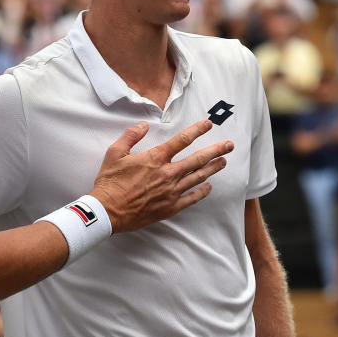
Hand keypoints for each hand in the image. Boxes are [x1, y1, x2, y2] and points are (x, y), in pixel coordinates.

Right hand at [90, 120, 231, 232]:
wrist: (108, 211)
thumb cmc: (110, 182)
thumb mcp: (114, 153)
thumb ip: (130, 136)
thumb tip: (143, 125)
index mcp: (155, 158)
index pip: (182, 140)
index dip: (197, 130)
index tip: (208, 124)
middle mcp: (168, 173)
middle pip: (198, 159)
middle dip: (216, 150)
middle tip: (229, 145)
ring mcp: (171, 191)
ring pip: (198, 177)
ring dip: (213, 168)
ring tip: (224, 162)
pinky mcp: (170, 207)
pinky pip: (192, 198)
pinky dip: (202, 192)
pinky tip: (209, 187)